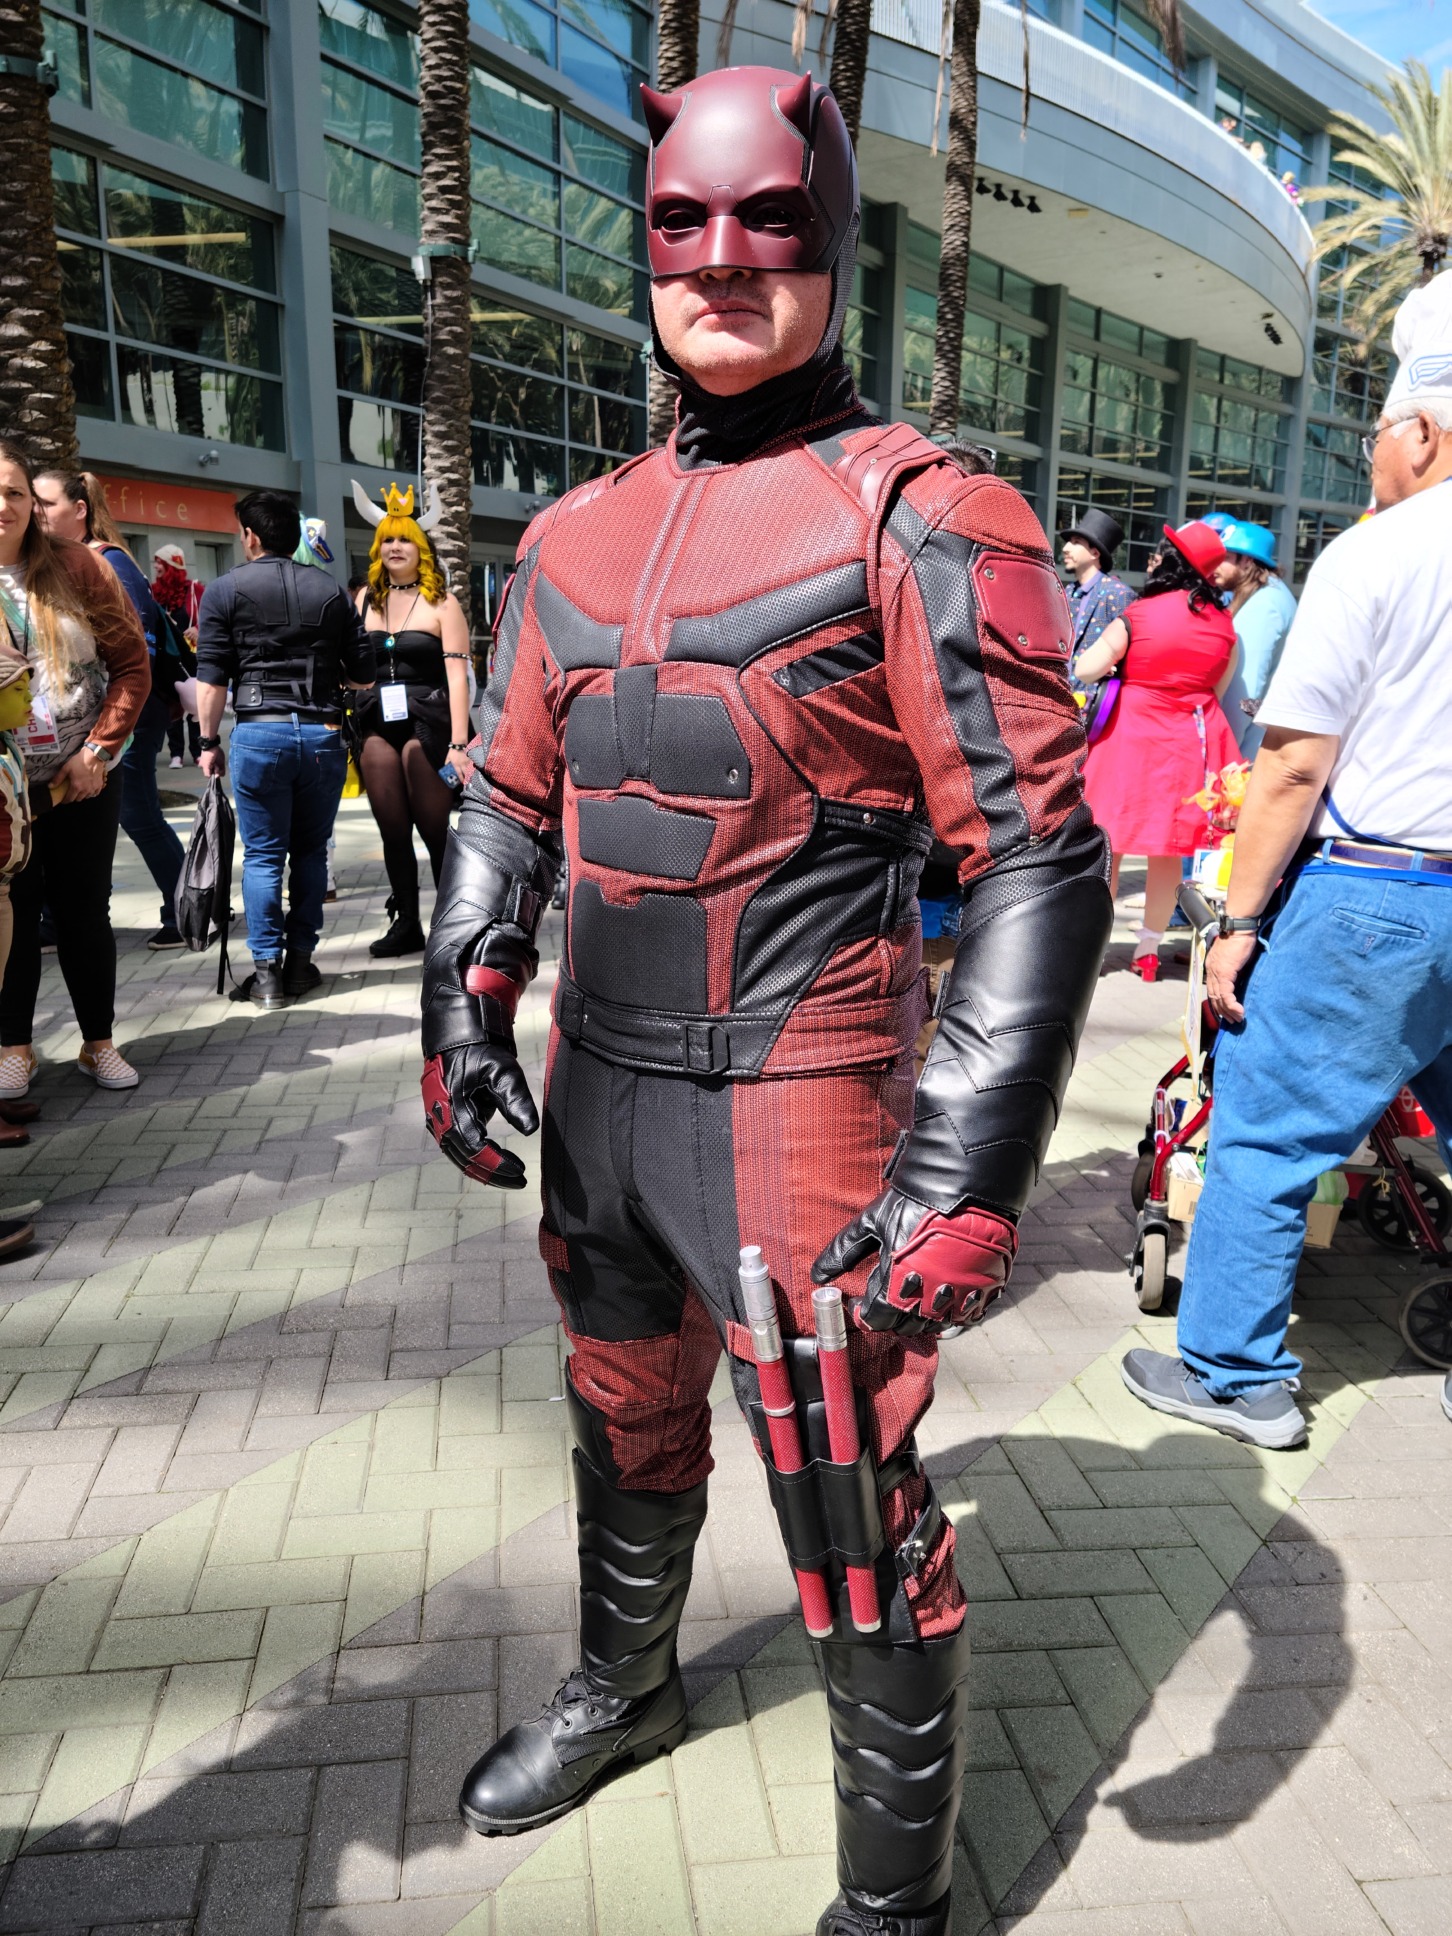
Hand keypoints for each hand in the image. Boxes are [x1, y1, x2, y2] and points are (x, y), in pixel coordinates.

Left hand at [56, 747, 106, 800]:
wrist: (94, 757)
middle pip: (78, 799)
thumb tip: (50, 786)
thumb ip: (58, 779)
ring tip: (80, 791)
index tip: (64, 800)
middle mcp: (85, 790)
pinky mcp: (99, 785)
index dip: (65, 800)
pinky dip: (91, 793)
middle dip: (74, 798)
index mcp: (76, 786)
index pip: (70, 799)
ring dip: (82, 795)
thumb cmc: (79, 762)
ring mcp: (93, 788)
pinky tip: (89, 789)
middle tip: (71, 793)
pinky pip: (95, 793)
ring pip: (86, 797)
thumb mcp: (66, 768)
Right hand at [198, 747, 225, 778]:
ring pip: (219, 774)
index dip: (211, 775)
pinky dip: (222, 771)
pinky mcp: (221, 764)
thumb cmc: (207, 756)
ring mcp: (217, 766)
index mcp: (206, 769)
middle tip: (213, 765)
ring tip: (215, 764)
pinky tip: (219, 766)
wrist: (212, 747)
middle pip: (215, 775)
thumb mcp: (205, 765)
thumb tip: (209, 778)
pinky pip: (223, 771)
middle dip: (215, 772)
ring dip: (218, 771)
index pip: (209, 776)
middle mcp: (211, 768)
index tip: (211, 772)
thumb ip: (206, 773)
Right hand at [422, 1042, 535, 1187]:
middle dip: (494, 1174)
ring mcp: (437, 1123)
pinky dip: (477, 1161)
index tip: (520, 1171)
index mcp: (452, 1107)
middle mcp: (439, 1119)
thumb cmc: (481, 1053)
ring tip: (512, 1178)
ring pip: (460, 1158)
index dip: (497, 1163)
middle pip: (465, 1159)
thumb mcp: (503, 1071)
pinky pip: (458, 1150)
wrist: (457, 1040)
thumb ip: (516, 1099)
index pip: (474, 1147)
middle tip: (521, 1181)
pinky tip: (498, 1165)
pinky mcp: (442, 1123)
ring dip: (486, 1171)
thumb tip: (531, 1130)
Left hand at [445, 747, 472, 783]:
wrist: (458, 745)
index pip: (459, 773)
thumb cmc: (452, 751)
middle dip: (467, 777)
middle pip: (465, 772)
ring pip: (470, 769)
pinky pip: (472, 765)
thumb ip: (447, 763)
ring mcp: (466, 761)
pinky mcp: (470, 759)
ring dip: (471, 773)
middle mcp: (462, 764)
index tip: (462, 782)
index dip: (461, 778)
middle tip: (469, 781)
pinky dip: (473, 768)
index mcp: (456, 764)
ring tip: (472, 777)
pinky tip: (474, 770)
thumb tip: (446, 766)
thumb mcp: (448, 757)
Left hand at [813, 1186, 1016, 1336]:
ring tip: (910, 1296)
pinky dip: (950, 1313)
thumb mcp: (873, 1220)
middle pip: (904, 1325)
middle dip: (889, 1316)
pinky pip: (964, 1316)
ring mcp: (960, 1293)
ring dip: (918, 1316)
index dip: (862, 1314)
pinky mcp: (983, 1288)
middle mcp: (930, 1293)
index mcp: (899, 1279)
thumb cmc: (916, 1200)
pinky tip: (940, 1296)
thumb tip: (817, 1275)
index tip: (857, 1303)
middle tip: (883, 1297)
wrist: (967, 1183)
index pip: (876, 1318)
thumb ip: (844, 1250)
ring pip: (934, 1324)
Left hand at [1205, 930, 1257, 1023]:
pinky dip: (1232, 1005)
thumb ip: (1235, 969)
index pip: (1213, 989)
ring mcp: (1216, 972)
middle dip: (1222, 1010)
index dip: (1218, 1002)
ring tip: (1237, 1020)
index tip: (1226, 1012)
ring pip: (1219, 998)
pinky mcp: (1224, 973)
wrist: (1239, 926)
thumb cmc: (1240, 938)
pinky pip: (1226, 994)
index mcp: (1212, 966)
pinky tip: (1239, 1012)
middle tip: (1232, 1021)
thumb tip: (1241, 980)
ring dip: (1228, 1011)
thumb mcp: (1236, 957)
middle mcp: (1211, 970)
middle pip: (1214, 996)